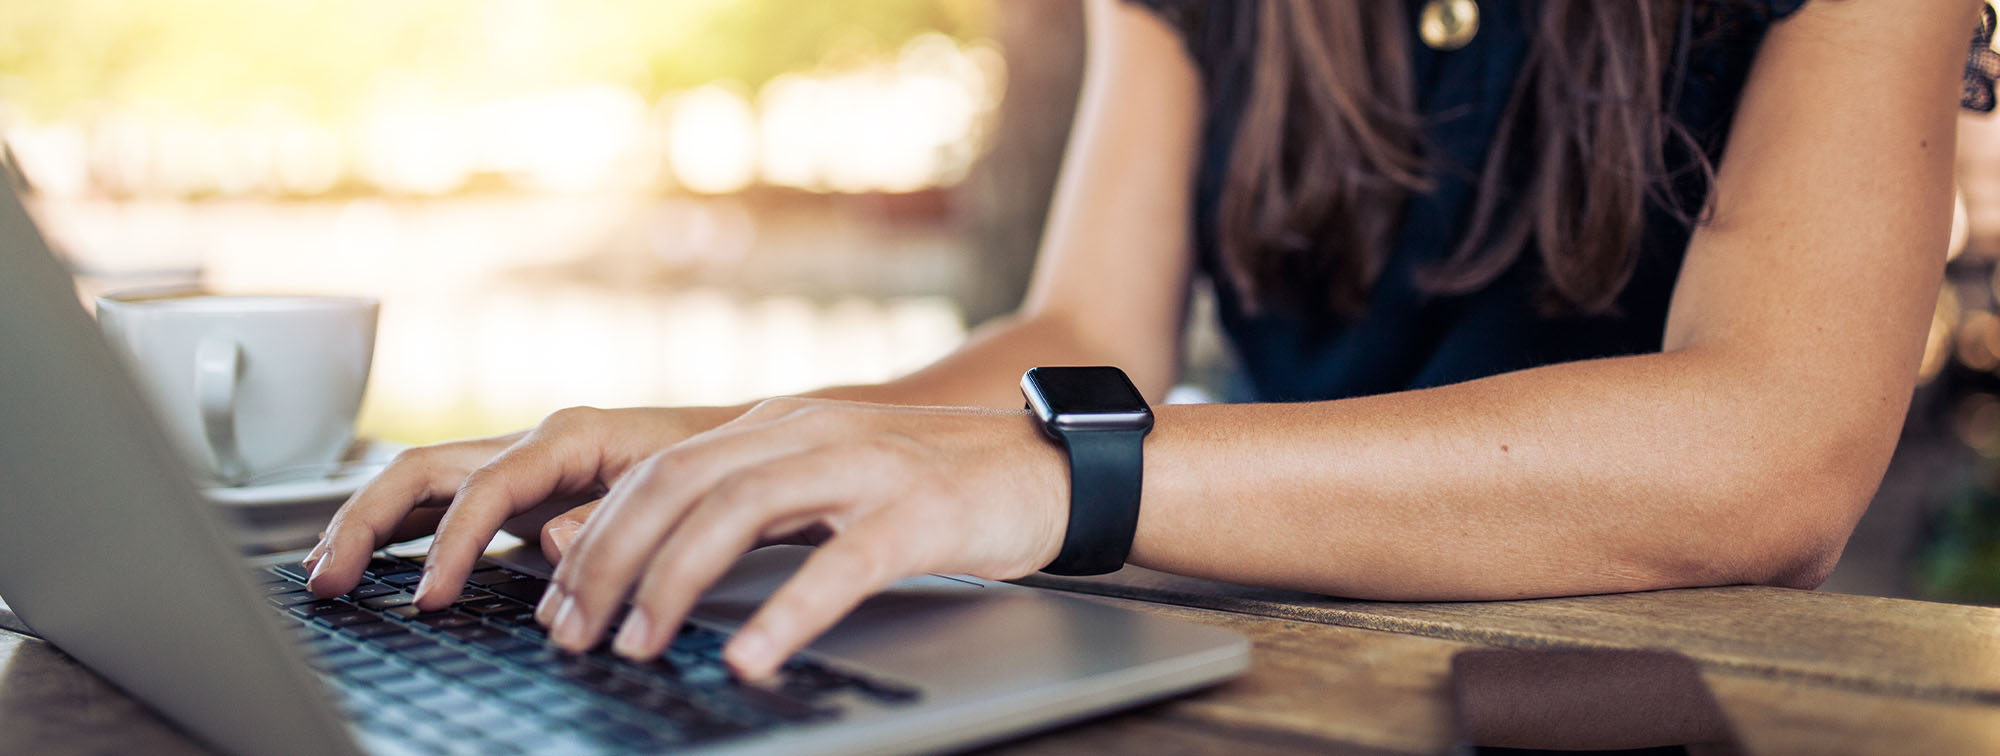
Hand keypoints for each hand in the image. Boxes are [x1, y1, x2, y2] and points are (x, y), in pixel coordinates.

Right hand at [302, 406, 729, 597]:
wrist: (742, 442)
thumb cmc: (712, 463)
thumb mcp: (673, 487)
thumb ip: (609, 515)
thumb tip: (549, 540)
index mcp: (568, 436)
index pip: (484, 486)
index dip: (450, 544)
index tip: (429, 599)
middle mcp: (533, 443)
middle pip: (421, 471)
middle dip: (365, 523)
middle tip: (330, 581)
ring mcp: (520, 464)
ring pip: (420, 483)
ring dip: (365, 524)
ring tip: (327, 574)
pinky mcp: (520, 489)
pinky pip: (442, 501)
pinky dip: (398, 529)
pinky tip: (368, 561)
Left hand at [538, 397, 1067, 678]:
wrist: (1051, 465)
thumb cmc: (935, 489)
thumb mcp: (824, 484)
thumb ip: (743, 507)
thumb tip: (649, 557)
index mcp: (777, 428)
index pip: (659, 473)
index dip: (596, 536)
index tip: (556, 602)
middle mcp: (807, 433)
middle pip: (679, 485)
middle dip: (609, 561)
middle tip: (571, 633)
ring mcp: (863, 467)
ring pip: (739, 510)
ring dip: (674, 581)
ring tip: (637, 645)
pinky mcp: (918, 510)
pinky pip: (840, 564)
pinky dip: (787, 612)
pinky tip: (752, 658)